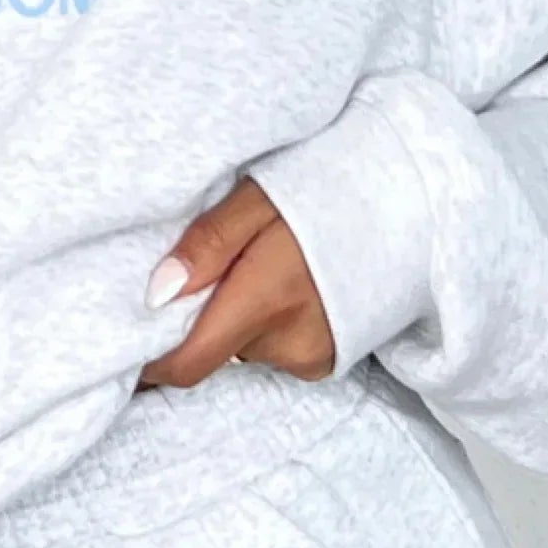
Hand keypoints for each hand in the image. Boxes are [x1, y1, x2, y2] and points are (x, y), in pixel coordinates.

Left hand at [134, 174, 336, 388]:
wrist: (416, 200)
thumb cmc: (333, 185)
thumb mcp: (262, 195)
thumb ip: (208, 243)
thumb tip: (154, 294)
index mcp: (268, 297)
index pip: (187, 362)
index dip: (151, 358)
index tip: (131, 334)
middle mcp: (290, 340)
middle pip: (210, 351)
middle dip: (197, 320)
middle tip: (207, 271)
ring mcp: (312, 356)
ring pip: (240, 348)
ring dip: (235, 318)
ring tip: (260, 267)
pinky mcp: (326, 361)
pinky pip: (271, 350)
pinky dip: (265, 325)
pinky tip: (288, 286)